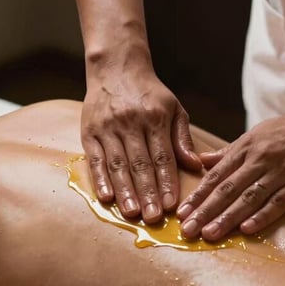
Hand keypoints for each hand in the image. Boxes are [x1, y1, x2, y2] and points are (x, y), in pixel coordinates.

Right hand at [81, 69, 201, 223]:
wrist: (115, 67)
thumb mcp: (173, 108)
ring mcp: (108, 128)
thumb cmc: (149, 93)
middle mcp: (130, 123)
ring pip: (118, 164)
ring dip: (125, 191)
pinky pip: (95, 159)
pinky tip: (107, 197)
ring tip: (132, 213)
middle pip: (140, 164)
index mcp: (155, 117)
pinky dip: (100, 180)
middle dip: (147, 193)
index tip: (171, 205)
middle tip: (153, 218)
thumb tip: (195, 165)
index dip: (166, 181)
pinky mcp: (89, 131)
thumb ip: (183, 138)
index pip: (163, 155)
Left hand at [177, 98, 284, 239]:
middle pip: (227, 189)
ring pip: (249, 198)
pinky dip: (262, 216)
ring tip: (210, 234)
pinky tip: (246, 229)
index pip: (216, 175)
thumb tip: (203, 160)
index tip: (182, 213)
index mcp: (246, 147)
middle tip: (188, 230)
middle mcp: (260, 159)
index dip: (198, 195)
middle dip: (205, 211)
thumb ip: (230, 151)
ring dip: (227, 217)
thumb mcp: (256, 134)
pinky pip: (278, 202)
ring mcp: (281, 172)